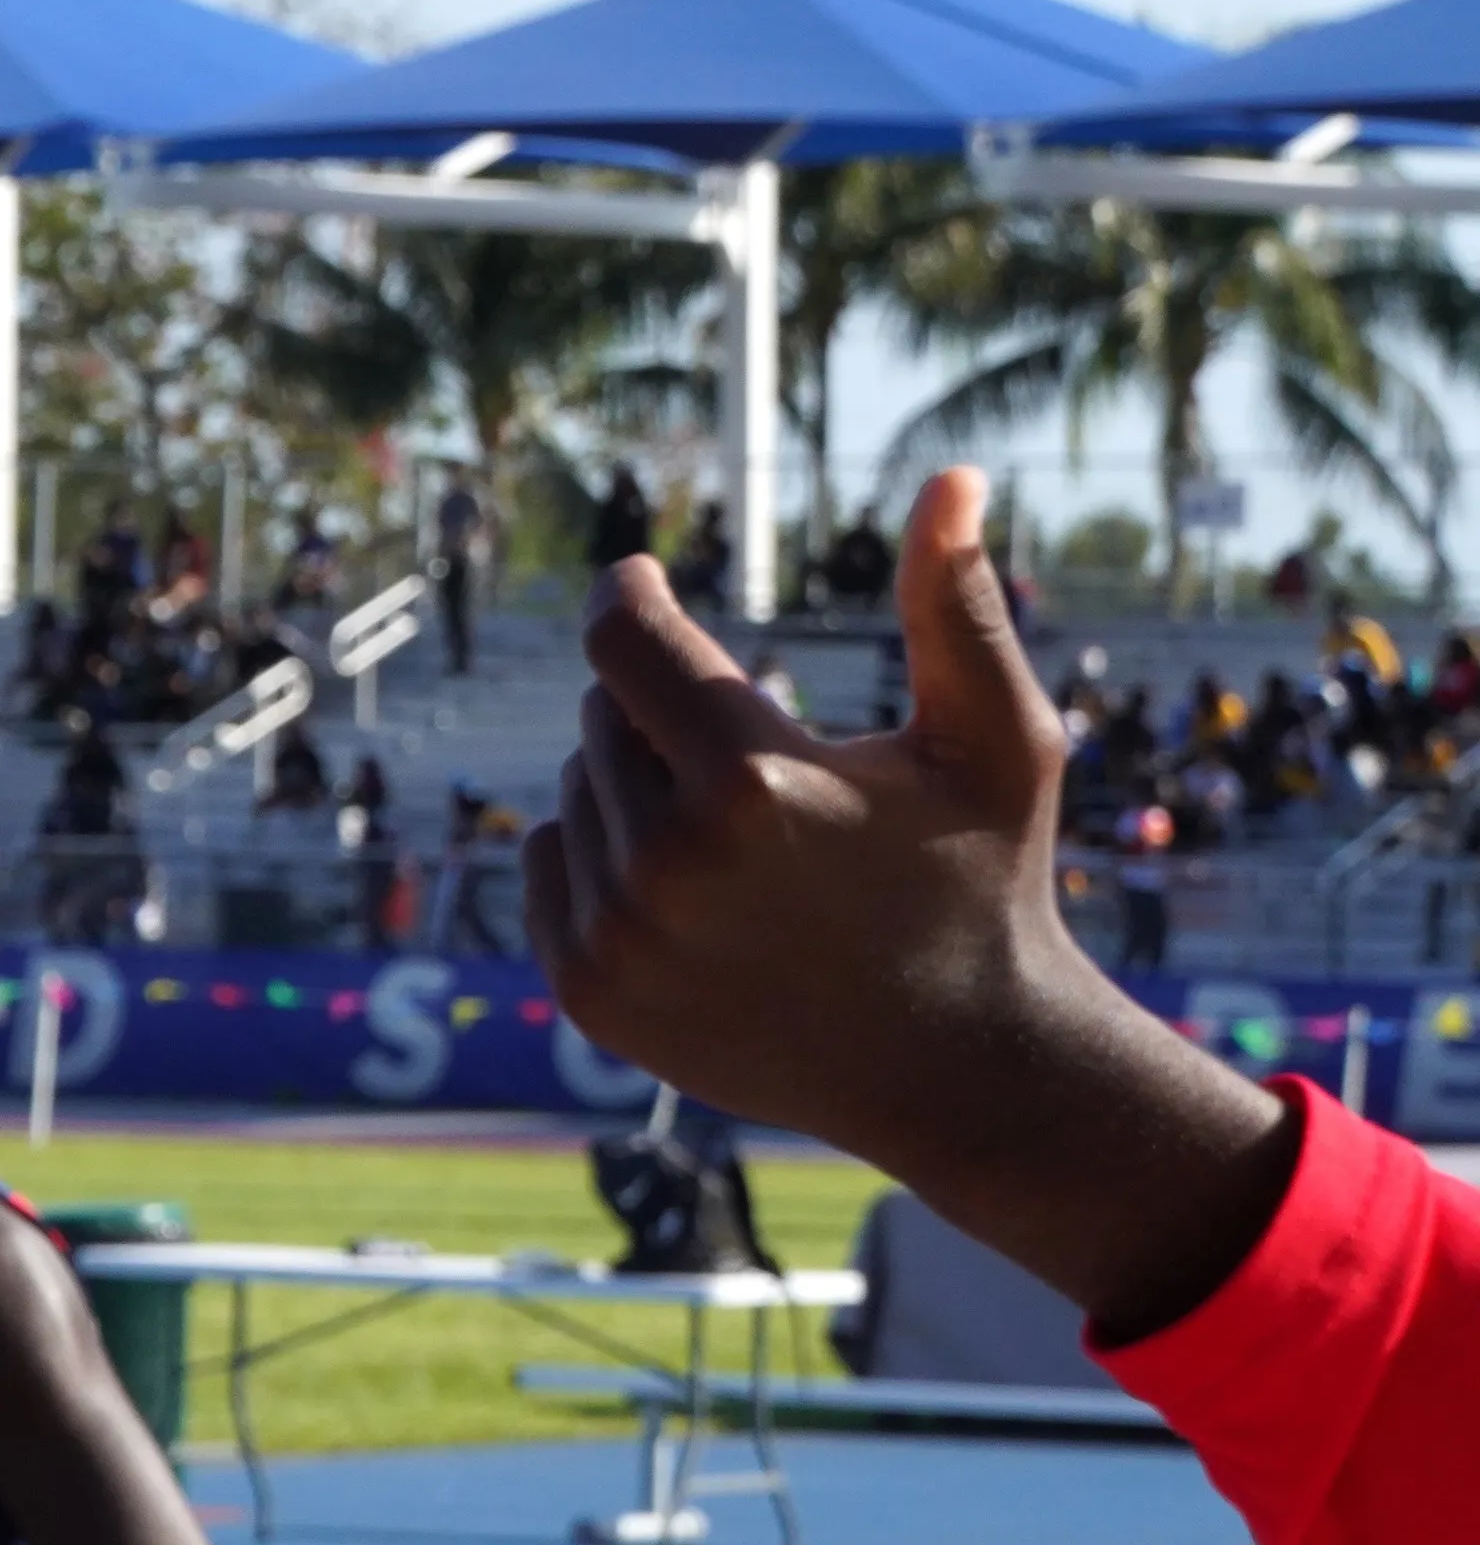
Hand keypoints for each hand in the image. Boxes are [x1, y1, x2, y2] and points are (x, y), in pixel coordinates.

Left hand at [527, 471, 1283, 1321]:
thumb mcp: (994, 741)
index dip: (626, 595)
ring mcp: (617, 936)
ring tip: (744, 841)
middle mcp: (665, 863)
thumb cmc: (985, 883)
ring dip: (638, 786)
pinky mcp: (588, 991)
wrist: (961, 1067)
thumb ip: (956, 606)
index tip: (638, 579)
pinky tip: (691, 890)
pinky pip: (549, 866)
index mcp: (750, 784)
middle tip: (758, 763)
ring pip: (577, 790)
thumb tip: (955, 478)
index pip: (622, 640)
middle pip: (605, 717)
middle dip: (666, 714)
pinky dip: (600, 856)